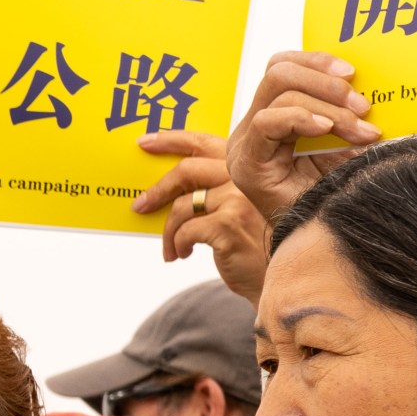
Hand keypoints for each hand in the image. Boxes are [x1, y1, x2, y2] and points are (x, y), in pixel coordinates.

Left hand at [128, 129, 274, 301]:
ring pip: (182, 206)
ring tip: (172, 249)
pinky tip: (183, 254)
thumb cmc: (252, 243)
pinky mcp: (229, 223)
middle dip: (157, 190)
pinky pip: (185, 231)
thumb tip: (162, 188)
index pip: (203, 143)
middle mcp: (244, 177)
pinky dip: (177, 245)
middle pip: (186, 170)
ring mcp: (237, 198)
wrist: (276, 275)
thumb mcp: (234, 208)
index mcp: (243, 167)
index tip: (145, 143)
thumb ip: (210, 190)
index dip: (171, 140)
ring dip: (168, 231)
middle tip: (140, 206)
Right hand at [224, 52, 377, 225]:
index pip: (283, 66)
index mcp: (275, 116)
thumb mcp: (348, 138)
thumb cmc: (341, 191)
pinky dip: (301, 119)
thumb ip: (347, 107)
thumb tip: (371, 77)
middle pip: (279, 72)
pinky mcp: (245, 165)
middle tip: (363, 105)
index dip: (316, 60)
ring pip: (278, 92)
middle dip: (326, 81)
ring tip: (360, 131)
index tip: (354, 73)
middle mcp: (254, 128)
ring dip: (328, 108)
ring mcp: (245, 145)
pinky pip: (267, 122)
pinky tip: (327, 131)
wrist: (331, 240)